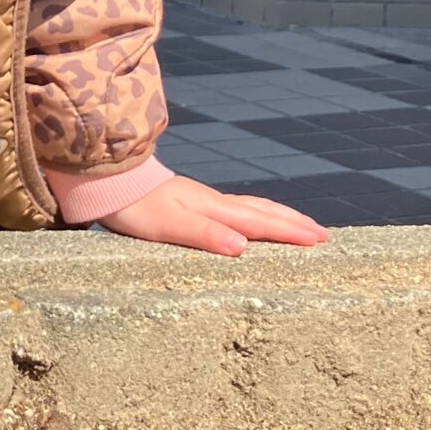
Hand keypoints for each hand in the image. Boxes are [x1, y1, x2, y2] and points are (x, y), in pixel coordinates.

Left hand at [99, 174, 327, 257]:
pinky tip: (251, 222)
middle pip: (263, 212)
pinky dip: (256, 215)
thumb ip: (205, 235)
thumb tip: (243, 247)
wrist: (108, 181)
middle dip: (294, 224)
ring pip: (252, 208)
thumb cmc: (136, 207)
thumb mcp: (169, 226)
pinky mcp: (191, 203)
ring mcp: (204, 201)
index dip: (292, 233)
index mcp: (214, 210)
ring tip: (299, 226)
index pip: (261, 224)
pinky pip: (237, 209)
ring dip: (279, 217)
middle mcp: (214, 203)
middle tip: (323, 235)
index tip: (321, 241)